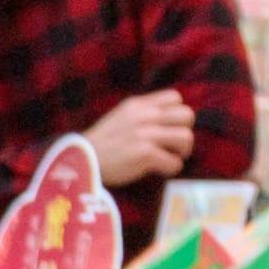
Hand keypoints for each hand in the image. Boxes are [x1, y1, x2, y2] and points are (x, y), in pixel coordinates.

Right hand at [83, 89, 200, 185]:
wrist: (82, 161)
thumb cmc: (101, 143)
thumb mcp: (120, 117)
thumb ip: (142, 114)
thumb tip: (166, 122)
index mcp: (138, 104)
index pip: (175, 97)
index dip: (177, 114)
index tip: (169, 127)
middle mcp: (145, 116)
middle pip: (187, 115)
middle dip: (185, 131)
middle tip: (175, 145)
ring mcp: (146, 135)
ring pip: (186, 137)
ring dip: (182, 151)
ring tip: (171, 157)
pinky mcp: (145, 154)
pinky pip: (174, 162)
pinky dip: (171, 168)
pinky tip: (160, 170)